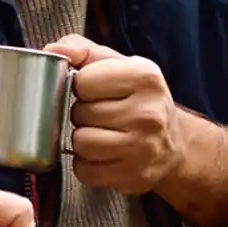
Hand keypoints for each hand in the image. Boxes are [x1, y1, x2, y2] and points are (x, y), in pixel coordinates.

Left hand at [45, 35, 227, 226]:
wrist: (174, 144)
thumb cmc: (139, 100)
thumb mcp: (119, 66)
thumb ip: (83, 51)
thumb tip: (53, 50)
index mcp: (144, 77)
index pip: (82, 81)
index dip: (81, 87)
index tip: (96, 92)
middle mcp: (148, 113)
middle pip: (80, 114)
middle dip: (83, 115)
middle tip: (102, 115)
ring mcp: (142, 148)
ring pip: (80, 143)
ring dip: (83, 140)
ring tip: (102, 134)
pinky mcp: (133, 176)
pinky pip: (84, 171)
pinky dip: (87, 165)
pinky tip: (104, 155)